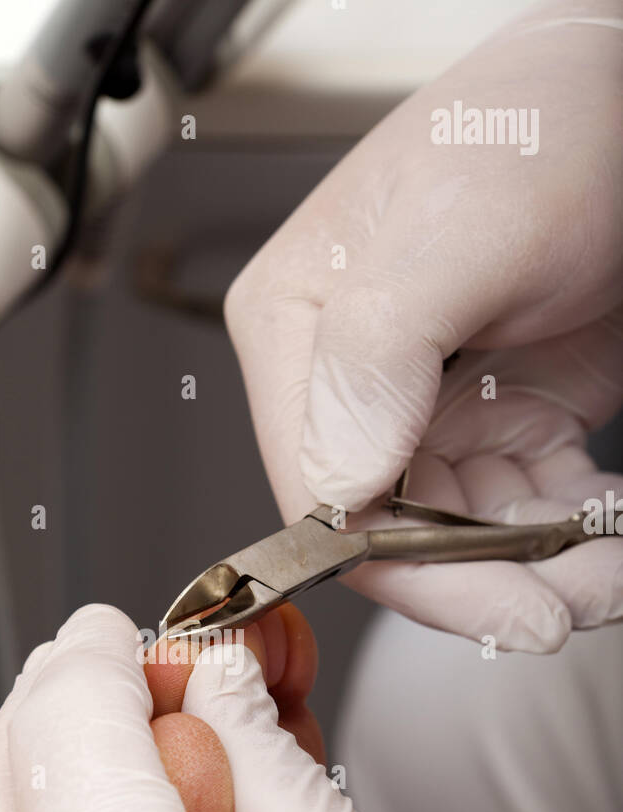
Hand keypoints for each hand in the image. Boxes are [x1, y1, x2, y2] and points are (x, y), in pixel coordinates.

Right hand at [224, 0, 622, 650]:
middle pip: (396, 532)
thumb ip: (378, 353)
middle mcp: (350, 381)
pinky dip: (567, 532)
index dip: (414, 569)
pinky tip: (605, 527)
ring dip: (540, 566)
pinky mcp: (498, 415)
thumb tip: (331, 485)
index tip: (507, 608)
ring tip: (607, 567)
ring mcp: (426, 404)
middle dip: (492, 579)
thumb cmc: (546, 124)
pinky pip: (517, 506)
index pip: (323, 499)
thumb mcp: (459, 224)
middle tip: (574, 600)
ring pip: (461, 535)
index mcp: (299, 332)